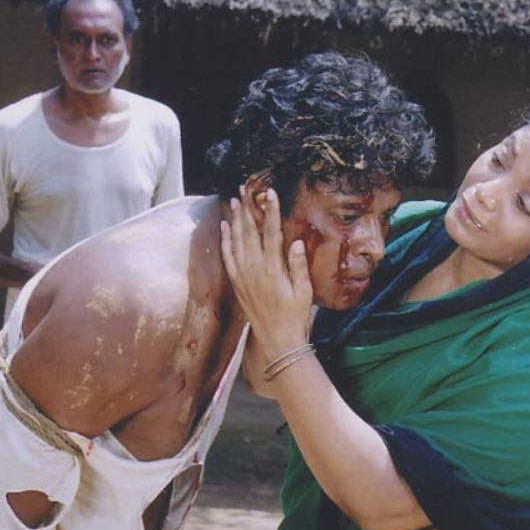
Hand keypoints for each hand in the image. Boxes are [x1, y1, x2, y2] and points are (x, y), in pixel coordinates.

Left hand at [221, 184, 314, 357]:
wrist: (276, 340)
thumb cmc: (295, 316)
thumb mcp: (304, 292)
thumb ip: (298, 266)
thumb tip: (297, 243)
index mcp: (273, 269)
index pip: (271, 233)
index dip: (271, 212)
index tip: (271, 194)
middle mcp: (254, 269)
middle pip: (249, 232)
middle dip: (247, 209)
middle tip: (245, 189)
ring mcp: (243, 276)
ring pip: (236, 241)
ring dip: (235, 219)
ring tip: (235, 200)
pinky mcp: (237, 283)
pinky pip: (228, 256)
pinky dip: (225, 240)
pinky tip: (226, 226)